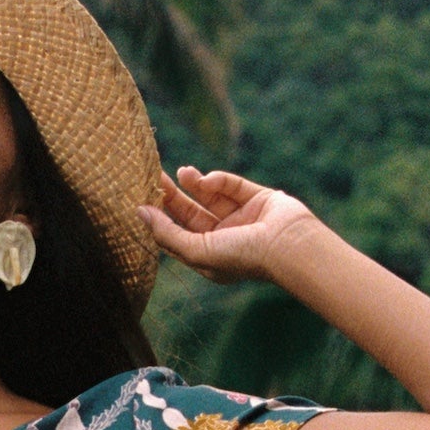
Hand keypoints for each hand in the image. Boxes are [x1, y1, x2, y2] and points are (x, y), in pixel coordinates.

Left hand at [139, 167, 316, 284]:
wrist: (288, 245)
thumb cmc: (241, 256)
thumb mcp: (196, 250)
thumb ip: (166, 233)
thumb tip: (140, 213)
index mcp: (209, 256)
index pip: (177, 235)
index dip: (160, 219)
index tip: (142, 200)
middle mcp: (225, 238)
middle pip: (190, 214)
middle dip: (172, 196)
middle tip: (155, 177)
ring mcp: (242, 217)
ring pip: (210, 196)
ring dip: (194, 183)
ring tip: (181, 172)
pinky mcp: (257, 198)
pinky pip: (232, 185)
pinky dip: (217, 180)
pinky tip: (207, 179)